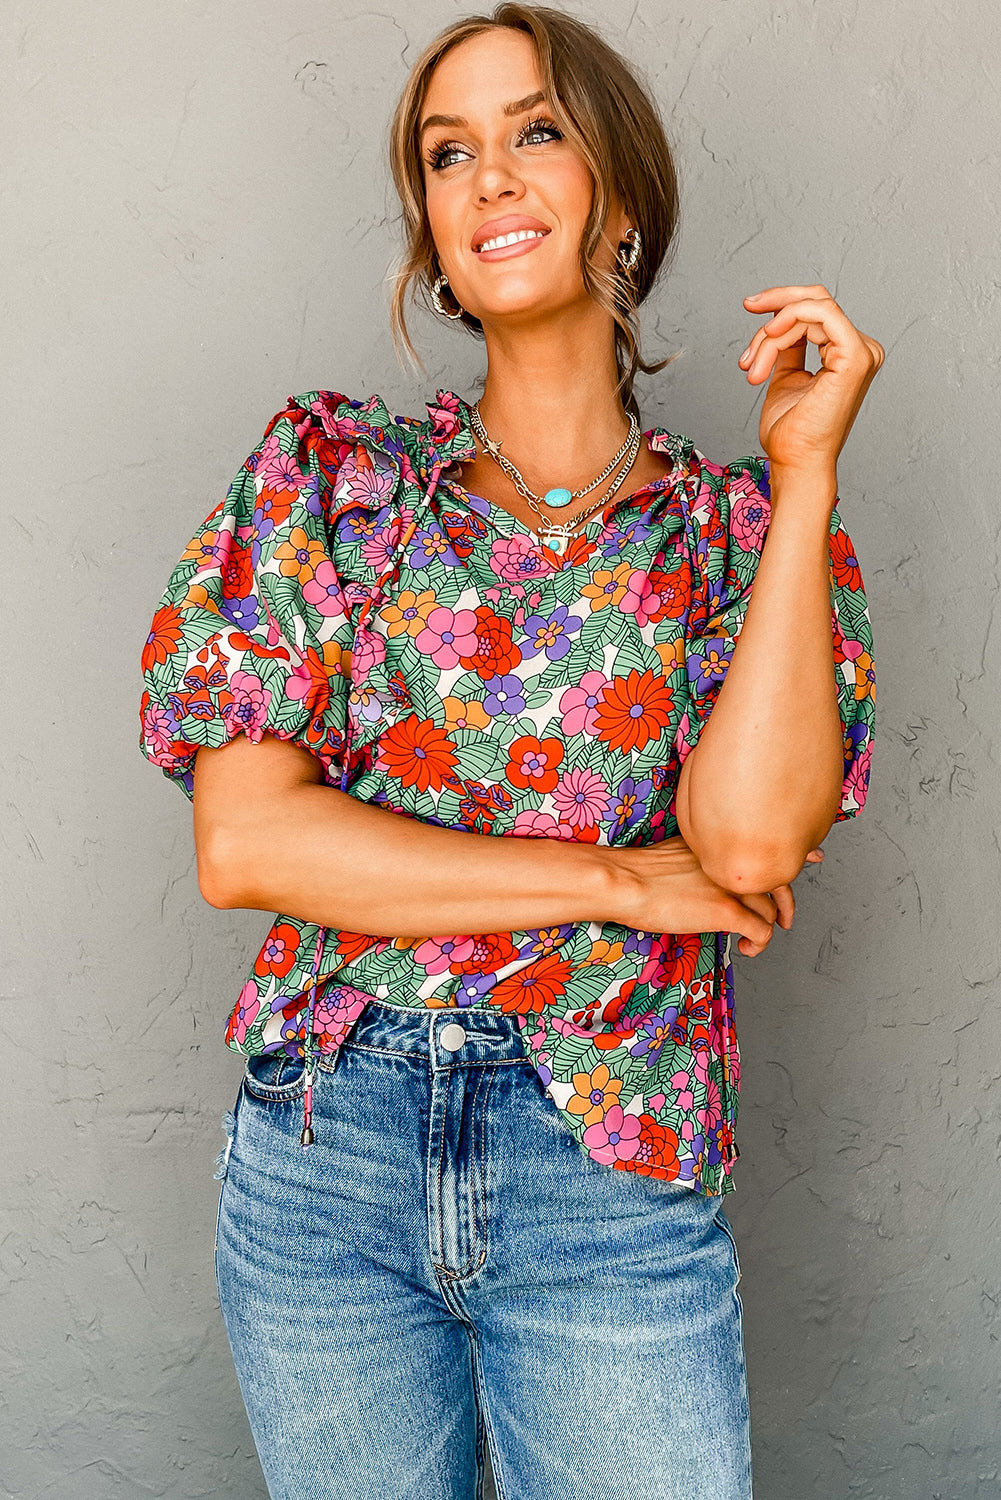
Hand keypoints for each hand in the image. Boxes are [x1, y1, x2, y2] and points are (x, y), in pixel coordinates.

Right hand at [609, 838, 824, 957]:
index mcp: (718, 846)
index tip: (814, 856)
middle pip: (774, 880)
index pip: (765, 845)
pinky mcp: (727, 912)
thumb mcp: (672, 850)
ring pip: (770, 908)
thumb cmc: (634, 871)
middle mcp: (731, 862)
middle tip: (786, 917)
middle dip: (785, 901)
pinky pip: (761, 931)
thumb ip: (694, 856)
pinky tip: (744, 949)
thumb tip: (695, 871)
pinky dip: (758, 944)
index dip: (790, 855)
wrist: (625, 882)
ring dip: (766, 927)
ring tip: (750, 939)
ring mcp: (731, 886)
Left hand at [737, 284, 883, 472]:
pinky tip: (770, 337)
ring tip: (753, 365)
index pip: (817, 309)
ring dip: (772, 332)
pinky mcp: (855, 357)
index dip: (780, 303)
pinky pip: (821, 313)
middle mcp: (862, 350)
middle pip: (816, 300)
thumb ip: (789, 346)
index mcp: (848, 354)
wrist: (794, 462)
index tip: (749, 306)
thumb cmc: (790, 431)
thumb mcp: (785, 376)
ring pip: (811, 308)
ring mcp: (862, 352)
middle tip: (748, 307)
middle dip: (776, 303)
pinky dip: (789, 319)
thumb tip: (779, 320)